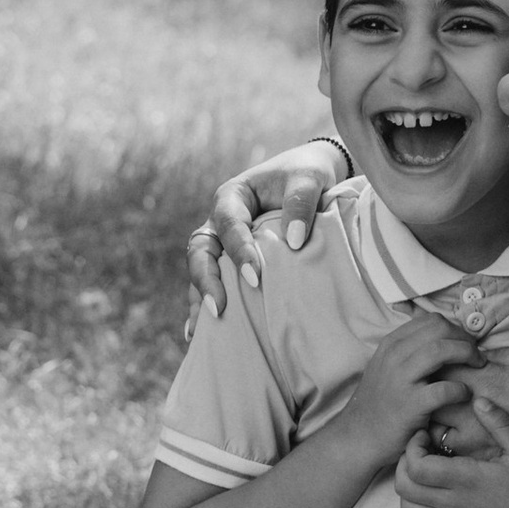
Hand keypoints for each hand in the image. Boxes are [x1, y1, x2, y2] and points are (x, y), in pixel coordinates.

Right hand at [183, 141, 347, 320]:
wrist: (312, 177)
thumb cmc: (308, 173)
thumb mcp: (309, 178)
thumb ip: (301, 202)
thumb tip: (293, 241)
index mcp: (233, 197)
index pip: (229, 224)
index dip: (238, 250)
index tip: (255, 277)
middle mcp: (220, 220)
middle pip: (201, 250)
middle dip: (206, 280)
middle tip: (219, 308)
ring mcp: (222, 243)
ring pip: (200, 269)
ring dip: (200, 297)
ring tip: (200, 331)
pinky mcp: (231, 261)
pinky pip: (214, 282)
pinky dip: (204, 303)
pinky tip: (196, 334)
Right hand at [340, 314, 483, 468]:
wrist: (359, 436)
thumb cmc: (380, 402)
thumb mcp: (388, 366)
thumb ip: (410, 349)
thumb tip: (443, 336)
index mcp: (392, 344)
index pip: (431, 320)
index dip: (456, 329)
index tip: (466, 343)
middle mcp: (394, 356)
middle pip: (440, 329)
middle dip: (465, 339)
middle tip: (476, 354)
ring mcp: (401, 379)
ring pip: (441, 350)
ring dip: (468, 355)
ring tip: (477, 367)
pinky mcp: (410, 405)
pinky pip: (444, 389)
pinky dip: (460, 389)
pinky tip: (464, 394)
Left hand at [395, 395, 508, 507]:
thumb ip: (501, 424)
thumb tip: (479, 401)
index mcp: (466, 481)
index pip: (415, 466)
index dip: (411, 448)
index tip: (424, 437)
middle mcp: (452, 506)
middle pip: (403, 486)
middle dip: (404, 464)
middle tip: (419, 452)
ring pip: (408, 507)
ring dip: (410, 487)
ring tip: (427, 474)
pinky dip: (421, 506)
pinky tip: (440, 494)